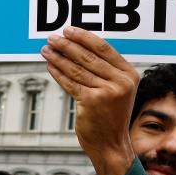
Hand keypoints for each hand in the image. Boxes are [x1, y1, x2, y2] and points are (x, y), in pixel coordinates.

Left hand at [41, 26, 138, 174]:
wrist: (111, 144)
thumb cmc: (111, 116)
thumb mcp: (117, 90)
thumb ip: (106, 71)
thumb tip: (78, 46)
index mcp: (129, 75)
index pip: (104, 48)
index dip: (84, 37)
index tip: (68, 30)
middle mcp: (120, 82)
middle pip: (88, 57)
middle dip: (67, 45)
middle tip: (52, 37)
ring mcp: (107, 92)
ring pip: (76, 69)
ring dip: (58, 57)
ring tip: (46, 49)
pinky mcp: (92, 102)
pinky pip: (70, 83)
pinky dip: (58, 73)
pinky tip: (49, 65)